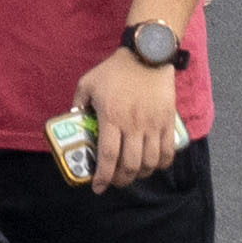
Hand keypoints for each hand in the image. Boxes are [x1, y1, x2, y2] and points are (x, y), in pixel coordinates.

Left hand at [69, 56, 192, 188]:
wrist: (146, 55)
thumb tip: (74, 119)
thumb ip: (78, 103)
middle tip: (115, 182)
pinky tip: (154, 165)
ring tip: (133, 174)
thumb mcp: (88, 83)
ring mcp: (153, 124)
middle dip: (121, 180)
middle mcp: (133, 125)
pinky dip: (162, 164)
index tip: (98, 188)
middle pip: (130, 165)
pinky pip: (168, 150)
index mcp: (111, 117)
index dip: (103, 177)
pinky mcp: (167, 121)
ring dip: (141, 174)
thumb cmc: (115, 69)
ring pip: (150, 162)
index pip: (108, 156)